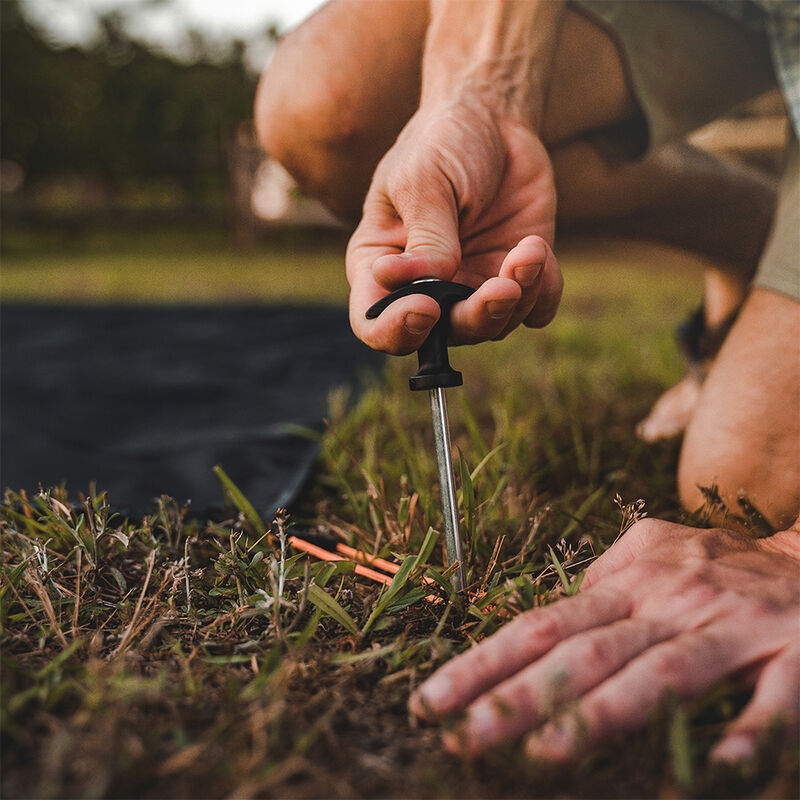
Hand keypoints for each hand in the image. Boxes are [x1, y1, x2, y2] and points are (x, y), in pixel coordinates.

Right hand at [346, 99, 561, 353]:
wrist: (494, 119)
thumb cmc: (442, 142)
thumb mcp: (422, 179)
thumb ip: (426, 235)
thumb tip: (422, 282)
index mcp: (382, 265)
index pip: (373, 322)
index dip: (395, 331)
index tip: (425, 308)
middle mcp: (426, 288)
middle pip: (443, 336)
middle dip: (477, 317)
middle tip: (502, 287)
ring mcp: (472, 285)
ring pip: (494, 326)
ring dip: (518, 297)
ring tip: (529, 250)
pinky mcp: (515, 277)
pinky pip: (534, 310)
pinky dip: (544, 292)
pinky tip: (537, 251)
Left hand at [409, 518, 799, 761]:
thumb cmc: (724, 563)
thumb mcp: (656, 550)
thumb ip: (604, 575)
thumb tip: (555, 602)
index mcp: (630, 585)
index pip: (543, 625)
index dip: (483, 663)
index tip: (431, 700)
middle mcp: (667, 604)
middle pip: (583, 652)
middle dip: (518, 697)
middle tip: (461, 736)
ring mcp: (728, 629)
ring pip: (658, 671)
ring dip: (603, 712)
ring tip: (547, 754)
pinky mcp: (793, 656)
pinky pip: (773, 700)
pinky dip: (747, 731)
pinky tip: (716, 767)